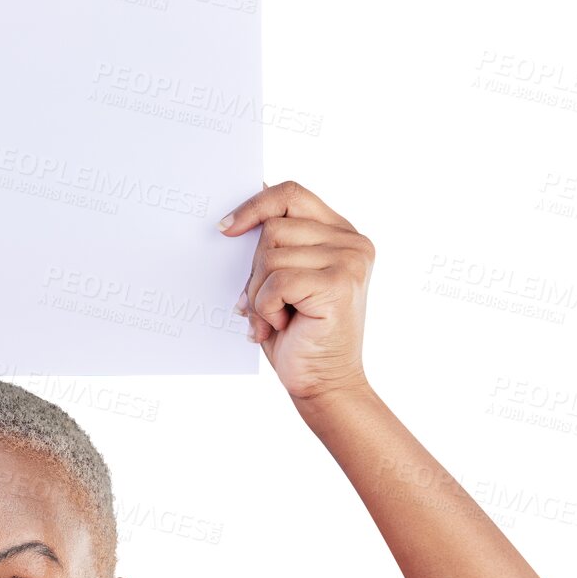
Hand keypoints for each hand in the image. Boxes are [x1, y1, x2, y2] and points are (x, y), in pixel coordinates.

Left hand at [218, 180, 373, 402]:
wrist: (324, 384)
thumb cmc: (298, 336)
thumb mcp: (280, 283)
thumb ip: (271, 248)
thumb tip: (236, 217)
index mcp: (339, 233)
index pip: (291, 193)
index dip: (254, 206)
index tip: (225, 229)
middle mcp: (351, 242)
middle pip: (273, 227)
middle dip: (253, 270)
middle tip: (260, 304)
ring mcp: (349, 261)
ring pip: (270, 255)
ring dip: (259, 294)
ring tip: (273, 318)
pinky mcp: (338, 284)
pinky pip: (277, 281)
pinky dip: (267, 307)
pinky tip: (281, 325)